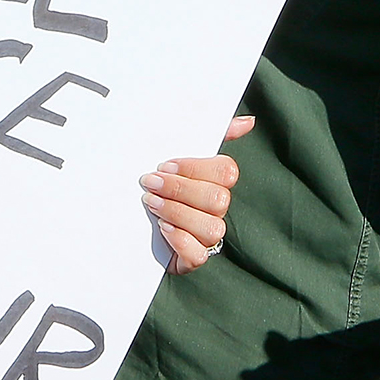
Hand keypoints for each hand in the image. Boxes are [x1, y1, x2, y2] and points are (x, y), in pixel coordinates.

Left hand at [143, 114, 249, 273]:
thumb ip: (213, 134)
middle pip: (218, 199)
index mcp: (216, 182)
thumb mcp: (180, 157)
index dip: (195, 168)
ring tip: (151, 203)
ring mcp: (207, 236)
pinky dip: (181, 241)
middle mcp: (216, 210)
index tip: (165, 165)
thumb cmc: (163, 186)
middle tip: (150, 183)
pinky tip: (163, 228)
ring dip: (177, 213)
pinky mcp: (192, 258)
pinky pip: (199, 255)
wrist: (131, 221)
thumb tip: (248, 121)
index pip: (226, 171)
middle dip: (180, 190)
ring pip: (212, 228)